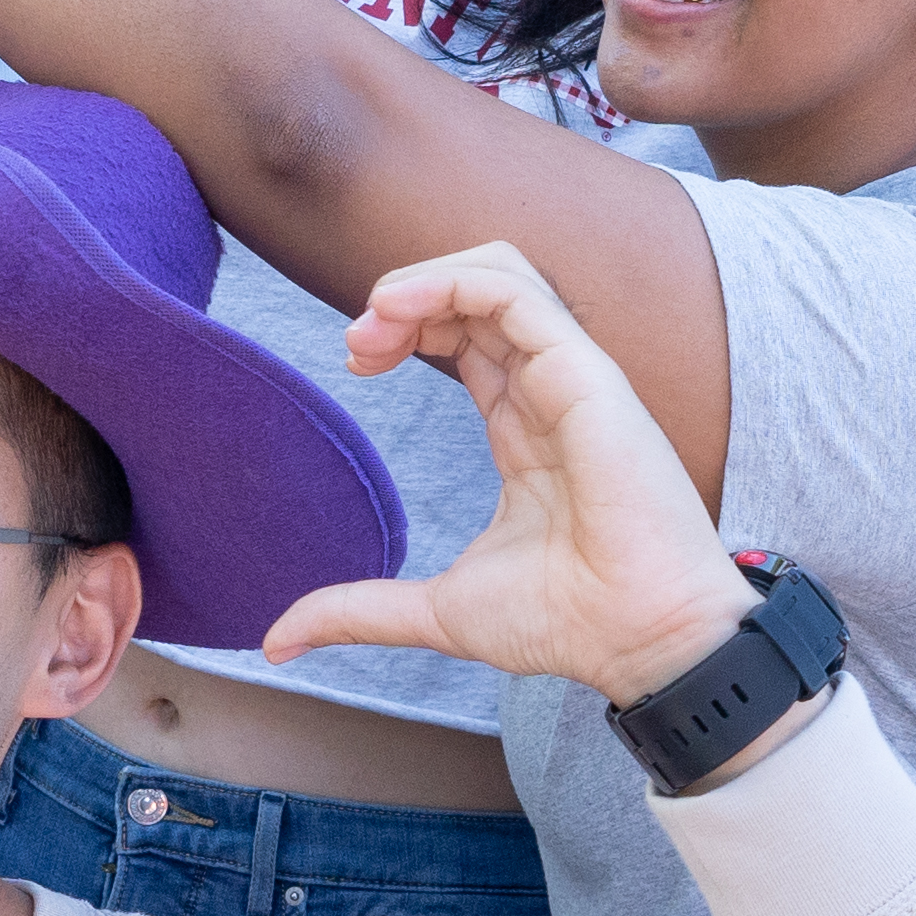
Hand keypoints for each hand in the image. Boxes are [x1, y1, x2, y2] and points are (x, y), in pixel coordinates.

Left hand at [257, 244, 753, 702]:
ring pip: (501, 272)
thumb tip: (278, 641)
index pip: (467, 336)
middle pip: (477, 294)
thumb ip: (359, 609)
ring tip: (374, 315)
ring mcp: (573, 377)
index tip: (356, 364)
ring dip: (424, 278)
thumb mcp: (438, 609)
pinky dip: (453, 280)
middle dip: (404, 299)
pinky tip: (399, 306)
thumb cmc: (567, 622)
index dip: (405, 329)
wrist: (637, 643)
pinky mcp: (587, 375)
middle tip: (355, 342)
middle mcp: (551, 390)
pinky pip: (520, 292)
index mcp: (527, 427)